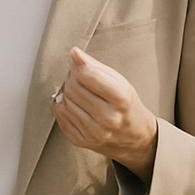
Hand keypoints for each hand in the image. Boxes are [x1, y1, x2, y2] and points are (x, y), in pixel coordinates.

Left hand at [52, 46, 158, 180]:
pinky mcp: (81, 141)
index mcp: (121, 100)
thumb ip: (95, 66)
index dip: (78, 65)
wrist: (134, 137)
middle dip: (72, 78)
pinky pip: (60, 116)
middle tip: (79, 78)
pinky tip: (75, 106)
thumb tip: (74, 53)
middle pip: (73, 88)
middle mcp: (108, 119)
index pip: (87, 75)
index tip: (78, 61)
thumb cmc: (125, 105)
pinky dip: (63, 107)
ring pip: (64, 101)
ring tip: (80, 93)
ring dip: (67, 93)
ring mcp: (94, 133)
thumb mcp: (118, 81)